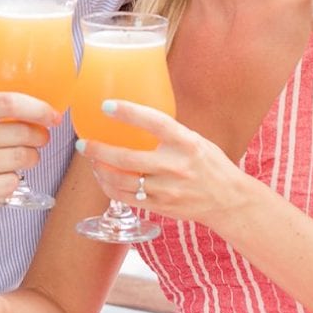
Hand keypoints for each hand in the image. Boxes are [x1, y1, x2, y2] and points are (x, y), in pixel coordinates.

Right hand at [0, 76, 57, 223]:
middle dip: (38, 137)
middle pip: (20, 134)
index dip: (38, 108)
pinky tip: (3, 176)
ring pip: (19, 161)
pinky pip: (8, 185)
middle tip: (39, 138)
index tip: (52, 114)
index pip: (8, 103)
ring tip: (24, 157)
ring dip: (30, 159)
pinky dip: (12, 181)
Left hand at [78, 100, 246, 228]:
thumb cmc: (211, 166)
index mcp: (187, 143)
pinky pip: (126, 198)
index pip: (155, 122)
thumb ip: (169, 133)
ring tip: (91, 159)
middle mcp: (176, 167)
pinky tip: (103, 177)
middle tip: (83, 142)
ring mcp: (167, 190)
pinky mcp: (161, 207)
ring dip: (100, 169)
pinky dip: (109, 187)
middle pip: (128, 159)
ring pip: (122, 181)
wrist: (229, 201)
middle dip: (99, 150)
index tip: (106, 105)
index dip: (129, 113)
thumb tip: (135, 117)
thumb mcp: (196, 141)